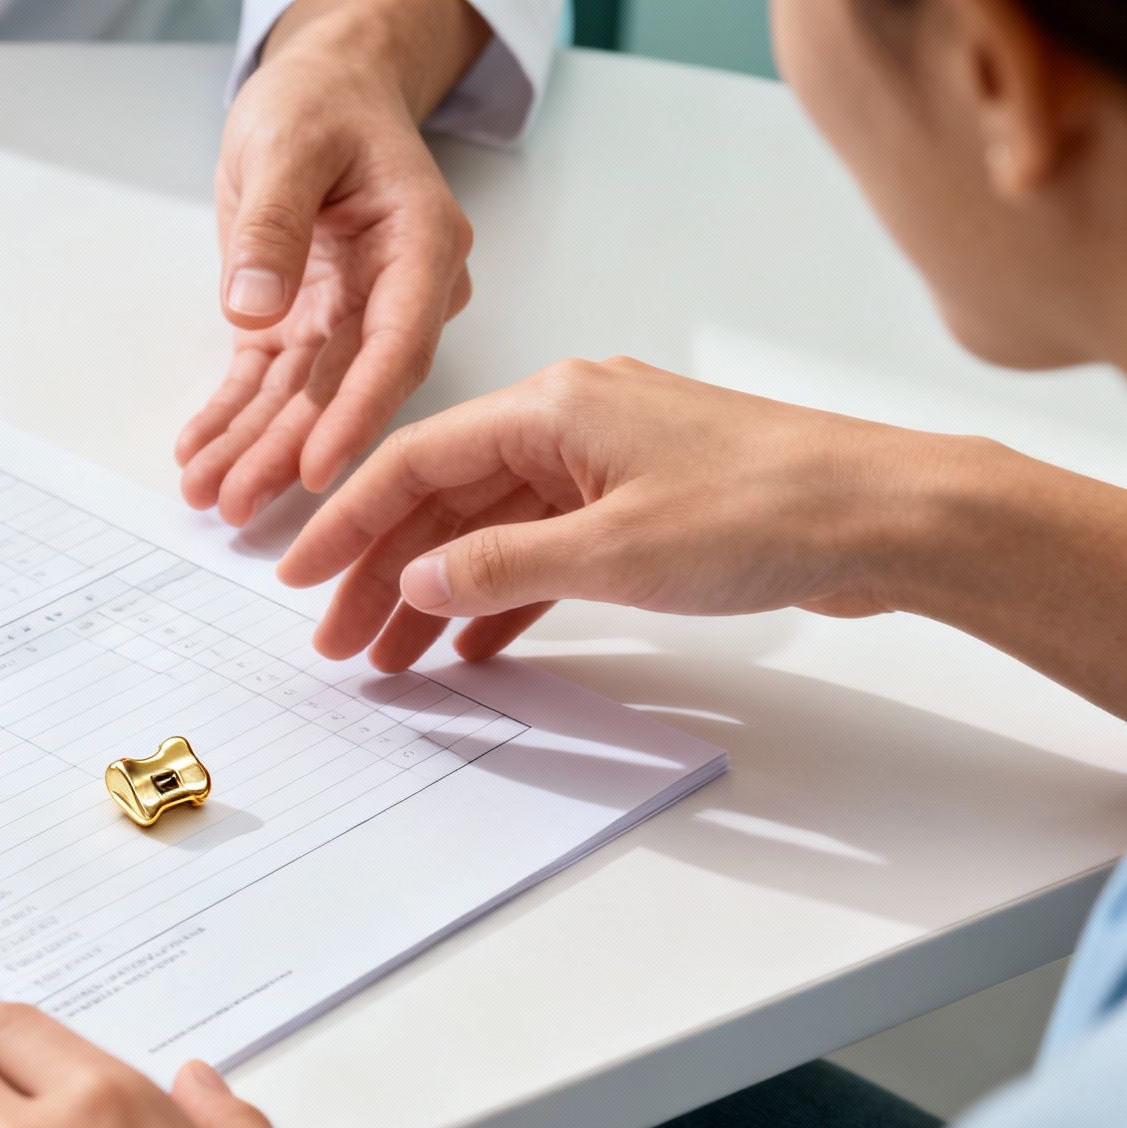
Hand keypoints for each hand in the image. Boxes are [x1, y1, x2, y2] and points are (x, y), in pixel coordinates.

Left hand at [179, 0, 486, 525]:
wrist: (322, 93)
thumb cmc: (321, 105)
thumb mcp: (290, 144)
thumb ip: (274, 225)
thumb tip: (253, 307)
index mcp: (421, 246)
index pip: (397, 344)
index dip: (359, 411)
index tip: (320, 467)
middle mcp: (397, 294)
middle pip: (345, 389)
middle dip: (289, 452)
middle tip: (239, 504)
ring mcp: (351, 315)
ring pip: (303, 399)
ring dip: (254, 450)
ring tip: (207, 496)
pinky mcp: (304, 323)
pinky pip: (267, 382)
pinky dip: (231, 418)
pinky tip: (200, 456)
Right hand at [277, 357, 938, 669]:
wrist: (888, 515)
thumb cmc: (768, 509)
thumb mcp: (613, 550)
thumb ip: (502, 567)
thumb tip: (418, 577)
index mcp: (552, 407)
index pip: (417, 461)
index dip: (348, 521)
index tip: (301, 575)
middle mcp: (571, 421)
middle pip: (447, 499)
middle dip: (385, 571)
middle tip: (340, 641)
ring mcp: (608, 461)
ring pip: (494, 528)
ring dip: (441, 590)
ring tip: (395, 658)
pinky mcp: (644, 503)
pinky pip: (547, 546)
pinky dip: (508, 592)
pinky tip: (477, 641)